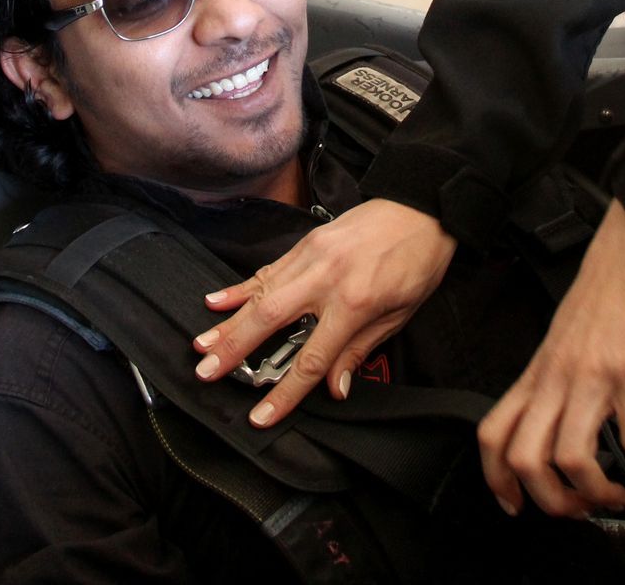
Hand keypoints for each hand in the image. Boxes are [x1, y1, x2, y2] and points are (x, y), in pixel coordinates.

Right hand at [192, 198, 455, 426]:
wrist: (423, 209)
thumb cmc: (418, 263)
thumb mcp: (400, 314)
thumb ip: (360, 349)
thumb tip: (334, 387)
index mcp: (355, 302)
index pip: (312, 358)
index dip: (285, 393)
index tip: (261, 416)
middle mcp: (326, 278)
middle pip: (271, 320)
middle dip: (235, 350)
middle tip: (206, 373)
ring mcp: (312, 256)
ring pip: (261, 293)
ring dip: (229, 321)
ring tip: (202, 345)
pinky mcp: (306, 242)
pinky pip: (268, 269)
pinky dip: (241, 287)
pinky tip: (215, 301)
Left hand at [477, 203, 624, 518]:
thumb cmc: (609, 285)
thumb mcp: (566, 334)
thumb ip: (559, 375)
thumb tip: (561, 417)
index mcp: (540, 369)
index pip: (494, 431)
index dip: (496, 478)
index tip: (513, 503)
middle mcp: (559, 376)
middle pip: (525, 457)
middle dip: (549, 500)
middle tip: (577, 508)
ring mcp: (594, 375)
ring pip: (569, 456)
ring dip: (595, 492)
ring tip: (617, 492)